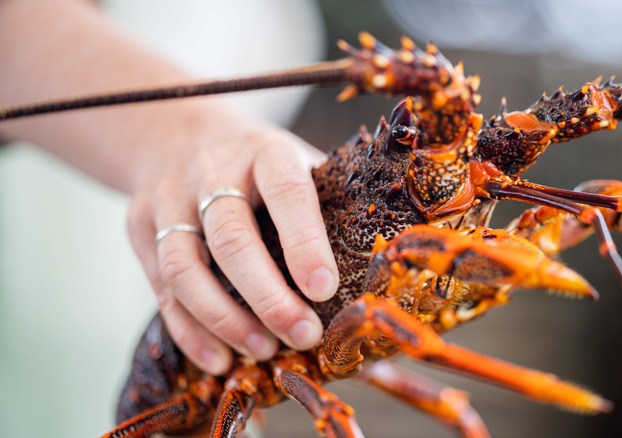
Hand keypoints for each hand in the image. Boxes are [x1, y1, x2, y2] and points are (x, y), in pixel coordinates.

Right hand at [127, 125, 337, 374]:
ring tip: (264, 351)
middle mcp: (212, 169)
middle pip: (231, 237)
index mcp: (266, 151)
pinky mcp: (141, 228)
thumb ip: (329, 206)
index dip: (304, 242)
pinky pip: (161, 288)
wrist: (181, 137)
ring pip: (185, 266)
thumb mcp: (298, 164)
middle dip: (267, 295)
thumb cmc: (263, 168)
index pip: (285, 191)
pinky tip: (220, 359)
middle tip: (303, 335)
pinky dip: (190, 330)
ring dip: (225, 319)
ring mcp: (169, 198)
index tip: (325, 290)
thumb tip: (372, 278)